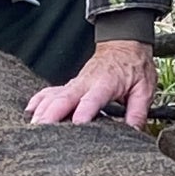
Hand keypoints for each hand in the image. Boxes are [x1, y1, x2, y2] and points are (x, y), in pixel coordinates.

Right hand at [28, 41, 156, 128]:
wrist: (124, 42)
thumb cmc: (134, 65)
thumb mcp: (144, 88)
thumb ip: (138, 111)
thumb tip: (133, 132)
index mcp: (106, 83)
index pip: (93, 99)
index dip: (84, 111)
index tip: (76, 124)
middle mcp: (87, 82)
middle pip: (66, 98)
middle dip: (52, 113)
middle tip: (41, 129)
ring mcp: (76, 82)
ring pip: (55, 95)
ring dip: (42, 109)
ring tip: (33, 126)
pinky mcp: (71, 83)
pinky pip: (51, 91)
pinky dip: (39, 99)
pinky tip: (30, 110)